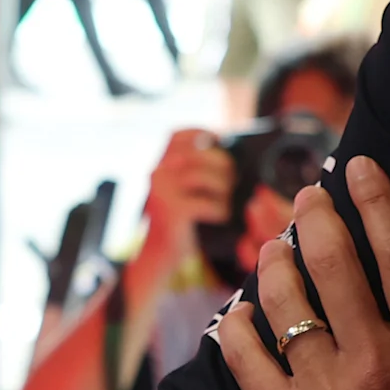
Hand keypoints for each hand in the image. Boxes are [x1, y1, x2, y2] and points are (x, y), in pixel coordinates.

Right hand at [136, 129, 232, 274]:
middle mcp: (156, 174)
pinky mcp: (172, 211)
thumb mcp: (178, 191)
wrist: (157, 256)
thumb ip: (192, 170)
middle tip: (232, 179)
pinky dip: (220, 209)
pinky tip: (221, 216)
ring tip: (227, 200)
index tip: (220, 139)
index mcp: (159, 166)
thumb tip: (227, 154)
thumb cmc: (176, 223)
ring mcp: (162, 192)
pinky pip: (207, 203)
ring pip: (203, 176)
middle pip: (196, 154)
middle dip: (221, 164)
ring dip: (223, 188)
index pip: (177, 136)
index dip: (200, 133)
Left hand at [213, 156, 389, 389]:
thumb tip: (363, 281)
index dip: (374, 205)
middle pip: (335, 264)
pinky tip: (239, 316)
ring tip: (272, 253)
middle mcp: (368, 362)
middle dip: (313, 219)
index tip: (356, 168)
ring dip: (272, 264)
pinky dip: (236, 325)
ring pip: (286, 299)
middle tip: (304, 200)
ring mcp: (324, 389)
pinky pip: (246, 353)